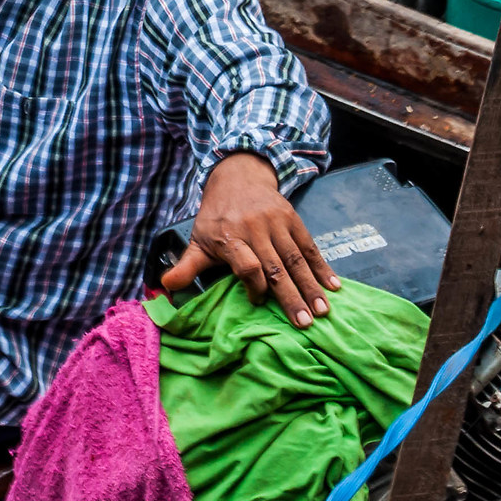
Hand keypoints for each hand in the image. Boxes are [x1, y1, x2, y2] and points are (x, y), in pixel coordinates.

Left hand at [159, 152, 338, 325]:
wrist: (237, 177)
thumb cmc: (216, 217)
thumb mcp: (198, 239)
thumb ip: (187, 266)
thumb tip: (165, 286)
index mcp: (230, 237)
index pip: (246, 265)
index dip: (254, 286)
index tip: (259, 303)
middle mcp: (254, 229)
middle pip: (275, 267)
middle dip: (291, 296)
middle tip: (305, 323)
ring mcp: (276, 223)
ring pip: (295, 259)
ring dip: (311, 286)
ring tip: (323, 311)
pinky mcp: (292, 218)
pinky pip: (309, 246)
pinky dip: (322, 267)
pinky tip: (334, 286)